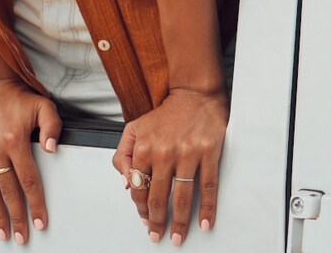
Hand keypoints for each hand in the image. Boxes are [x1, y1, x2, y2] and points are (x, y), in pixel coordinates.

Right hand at [0, 77, 61, 243]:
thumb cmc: (20, 98)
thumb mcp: (44, 106)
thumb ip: (52, 127)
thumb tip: (52, 149)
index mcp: (13, 139)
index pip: (27, 179)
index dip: (34, 203)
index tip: (39, 222)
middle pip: (7, 190)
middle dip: (15, 216)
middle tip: (21, 237)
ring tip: (3, 232)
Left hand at [113, 86, 227, 244]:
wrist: (195, 94)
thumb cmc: (166, 115)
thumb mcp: (134, 128)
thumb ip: (122, 155)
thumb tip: (124, 183)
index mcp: (144, 146)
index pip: (137, 186)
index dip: (140, 207)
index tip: (144, 219)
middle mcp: (164, 151)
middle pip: (158, 196)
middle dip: (156, 221)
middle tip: (157, 235)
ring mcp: (187, 153)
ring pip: (181, 196)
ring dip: (179, 221)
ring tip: (178, 236)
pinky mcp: (208, 152)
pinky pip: (207, 185)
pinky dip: (206, 207)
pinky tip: (204, 222)